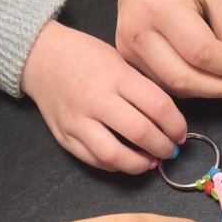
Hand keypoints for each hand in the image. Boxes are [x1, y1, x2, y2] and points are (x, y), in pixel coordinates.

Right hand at [21, 20, 186, 172]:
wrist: (41, 57)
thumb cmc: (86, 56)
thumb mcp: (119, 60)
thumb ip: (142, 88)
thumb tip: (170, 120)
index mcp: (116, 76)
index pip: (158, 106)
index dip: (176, 125)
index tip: (180, 132)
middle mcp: (96, 100)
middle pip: (140, 132)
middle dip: (163, 147)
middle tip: (170, 150)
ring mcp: (77, 121)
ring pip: (114, 155)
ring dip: (139, 164)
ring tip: (150, 160)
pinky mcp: (64, 137)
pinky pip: (95, 161)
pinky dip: (116, 165)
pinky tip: (126, 159)